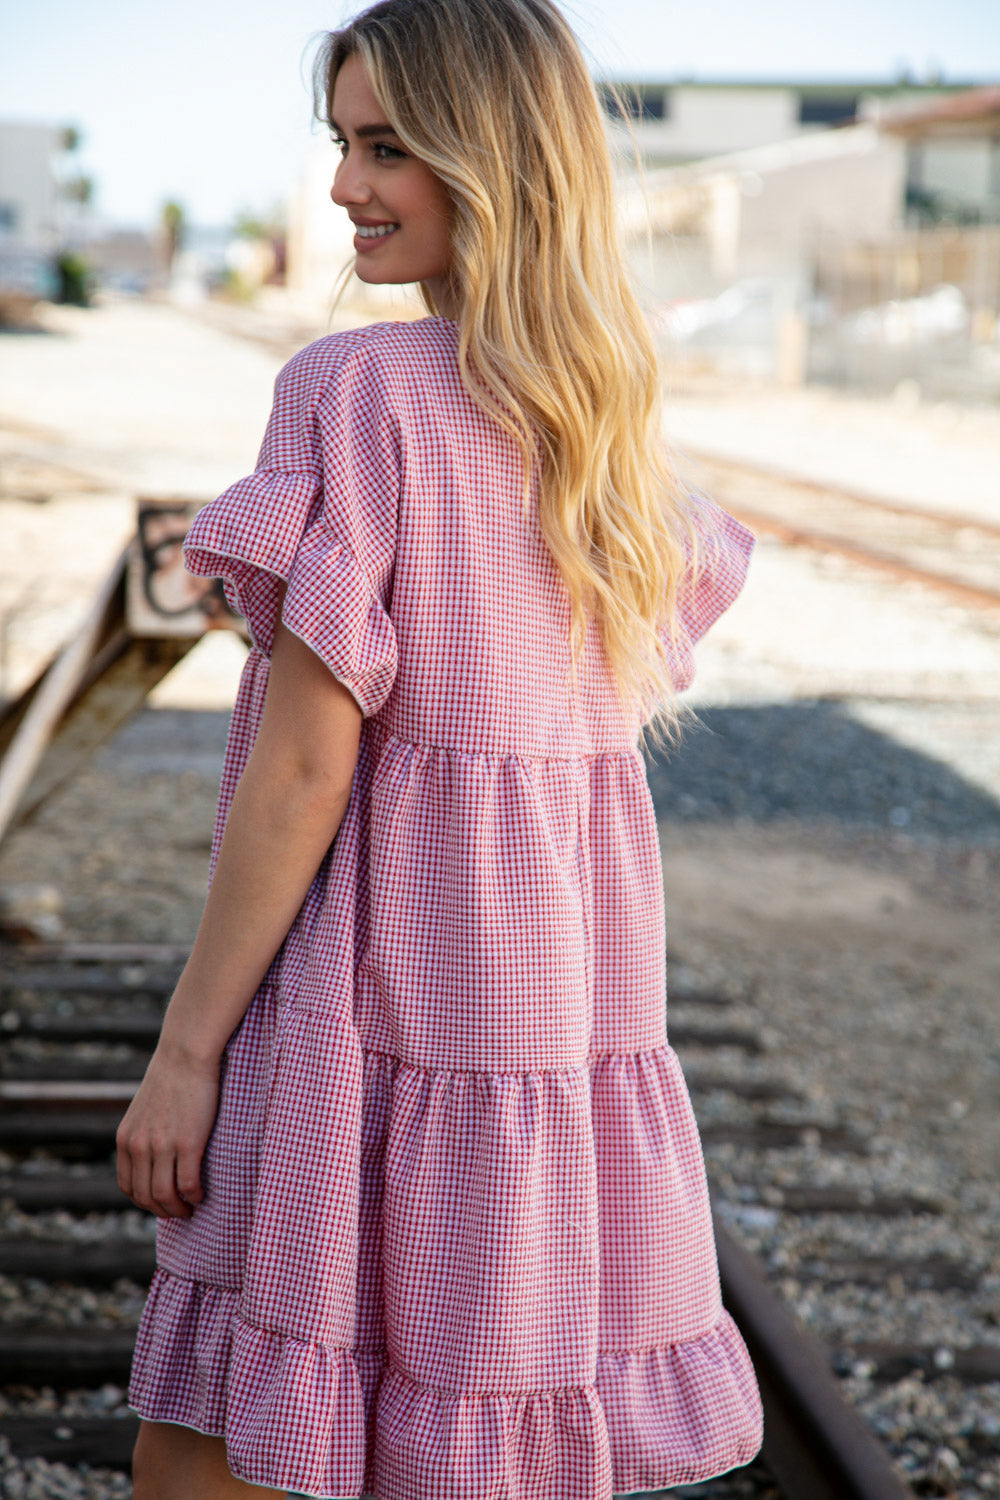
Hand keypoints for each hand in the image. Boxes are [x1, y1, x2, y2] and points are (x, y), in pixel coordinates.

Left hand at [115, 1044, 221, 1217]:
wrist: (185, 1054)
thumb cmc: (172, 1077)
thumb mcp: (145, 1109)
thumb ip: (144, 1134)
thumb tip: (154, 1156)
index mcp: (126, 1139)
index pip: (128, 1186)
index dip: (144, 1201)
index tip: (161, 1201)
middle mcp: (139, 1146)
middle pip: (145, 1197)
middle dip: (163, 1210)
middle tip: (180, 1211)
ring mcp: (162, 1146)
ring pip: (165, 1196)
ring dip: (179, 1209)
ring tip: (191, 1207)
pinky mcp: (187, 1143)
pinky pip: (188, 1184)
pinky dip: (194, 1196)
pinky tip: (202, 1194)